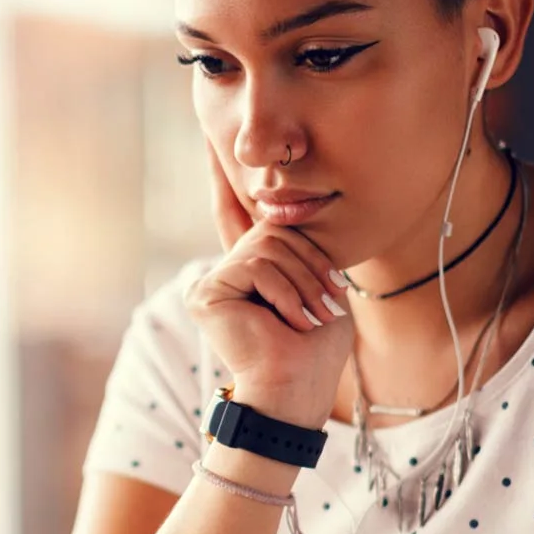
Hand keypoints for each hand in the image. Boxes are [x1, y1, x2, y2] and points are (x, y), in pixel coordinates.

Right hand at [184, 145, 352, 428]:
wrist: (295, 391)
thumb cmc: (314, 352)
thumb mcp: (317, 288)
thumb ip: (299, 252)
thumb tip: (281, 207)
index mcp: (252, 270)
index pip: (235, 216)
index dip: (221, 179)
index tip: (210, 142)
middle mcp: (227, 272)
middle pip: (274, 230)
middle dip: (309, 262)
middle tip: (328, 302)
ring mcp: (213, 283)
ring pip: (269, 247)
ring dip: (303, 282)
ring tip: (311, 317)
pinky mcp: (206, 294)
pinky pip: (256, 266)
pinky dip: (284, 292)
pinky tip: (291, 320)